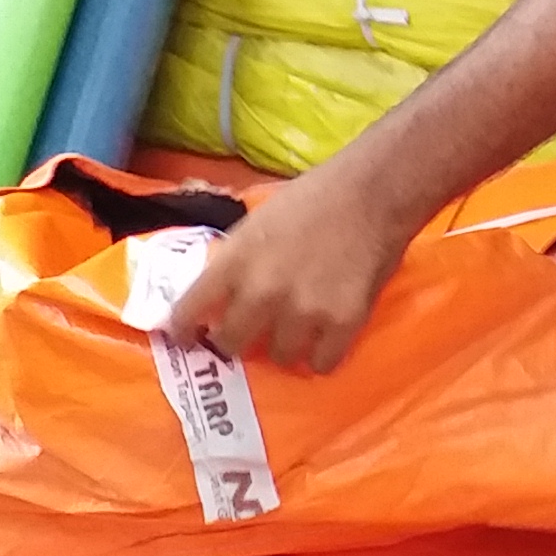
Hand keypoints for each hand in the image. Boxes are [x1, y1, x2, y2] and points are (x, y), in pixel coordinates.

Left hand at [159, 167, 426, 375]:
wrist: (372, 192)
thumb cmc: (312, 198)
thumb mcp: (255, 223)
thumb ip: (234, 262)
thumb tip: (217, 296)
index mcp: (235, 261)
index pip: (189, 312)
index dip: (183, 330)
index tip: (188, 338)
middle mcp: (262, 292)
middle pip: (231, 344)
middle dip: (238, 340)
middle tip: (251, 334)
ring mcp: (302, 312)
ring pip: (280, 358)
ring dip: (286, 348)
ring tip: (298, 331)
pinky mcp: (342, 324)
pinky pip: (322, 364)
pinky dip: (323, 356)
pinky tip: (326, 340)